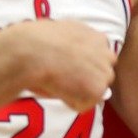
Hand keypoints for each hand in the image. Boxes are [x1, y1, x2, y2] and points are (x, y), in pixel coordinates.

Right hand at [1, 20, 115, 111]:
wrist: (31, 51)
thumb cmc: (34, 41)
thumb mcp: (59, 32)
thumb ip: (72, 44)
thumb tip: (71, 61)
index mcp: (97, 38)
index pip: (98, 58)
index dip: (81, 67)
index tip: (66, 68)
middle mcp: (106, 53)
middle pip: (101, 75)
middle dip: (85, 80)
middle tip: (61, 79)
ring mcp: (104, 71)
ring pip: (93, 91)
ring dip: (77, 92)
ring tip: (57, 82)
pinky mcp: (98, 89)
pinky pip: (83, 104)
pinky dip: (69, 103)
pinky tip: (57, 89)